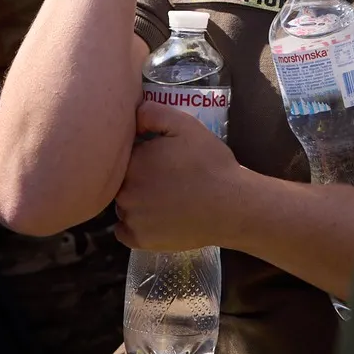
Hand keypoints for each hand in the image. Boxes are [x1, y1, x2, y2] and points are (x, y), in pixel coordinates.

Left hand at [114, 102, 244, 251]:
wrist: (231, 206)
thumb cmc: (209, 164)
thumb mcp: (185, 125)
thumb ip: (153, 113)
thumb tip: (131, 113)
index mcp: (132, 162)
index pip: (124, 155)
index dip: (141, 154)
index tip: (160, 157)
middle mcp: (124, 191)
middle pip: (121, 180)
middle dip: (137, 176)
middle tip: (165, 178)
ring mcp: (130, 219)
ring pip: (123, 205)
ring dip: (135, 200)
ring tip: (164, 198)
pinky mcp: (139, 240)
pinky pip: (124, 231)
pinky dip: (134, 225)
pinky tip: (155, 217)